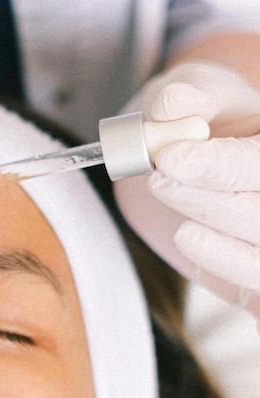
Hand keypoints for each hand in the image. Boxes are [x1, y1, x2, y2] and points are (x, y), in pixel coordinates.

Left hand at [114, 62, 259, 317]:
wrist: (191, 159)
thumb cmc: (202, 121)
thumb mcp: (194, 96)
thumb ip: (185, 99)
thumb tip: (173, 104)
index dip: (220, 164)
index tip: (170, 158)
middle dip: (208, 199)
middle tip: (159, 180)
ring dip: (213, 238)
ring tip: (174, 211)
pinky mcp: (258, 280)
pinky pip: (253, 288)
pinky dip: (223, 266)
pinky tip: (190, 238)